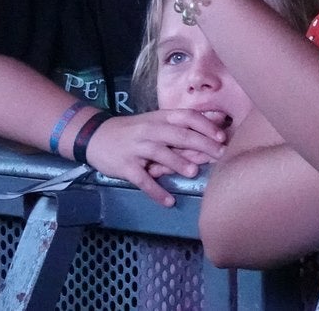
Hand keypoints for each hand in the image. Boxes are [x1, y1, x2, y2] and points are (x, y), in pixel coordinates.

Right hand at [82, 109, 228, 207]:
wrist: (96, 136)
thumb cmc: (135, 130)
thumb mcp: (157, 121)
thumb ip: (183, 124)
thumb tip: (218, 120)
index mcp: (161, 118)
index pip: (187, 117)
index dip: (206, 126)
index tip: (222, 136)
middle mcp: (150, 130)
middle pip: (179, 136)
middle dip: (202, 144)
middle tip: (220, 154)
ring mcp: (137, 148)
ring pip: (160, 155)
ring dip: (177, 163)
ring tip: (193, 172)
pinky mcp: (125, 167)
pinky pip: (142, 180)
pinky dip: (155, 191)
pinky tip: (169, 201)